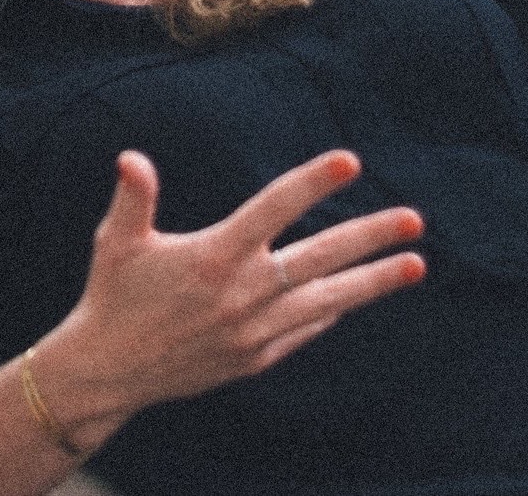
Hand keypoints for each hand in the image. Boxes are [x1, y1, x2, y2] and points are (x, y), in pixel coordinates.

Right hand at [48, 149, 423, 423]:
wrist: (111, 369)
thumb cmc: (113, 293)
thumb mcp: (117, 240)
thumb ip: (133, 197)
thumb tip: (132, 158)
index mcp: (213, 256)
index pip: (273, 208)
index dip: (312, 183)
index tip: (349, 162)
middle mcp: (243, 294)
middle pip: (320, 257)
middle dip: (370, 237)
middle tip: (414, 219)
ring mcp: (254, 331)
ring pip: (327, 300)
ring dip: (373, 281)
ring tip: (416, 264)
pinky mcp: (256, 357)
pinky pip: (305, 330)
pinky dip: (331, 311)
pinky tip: (351, 300)